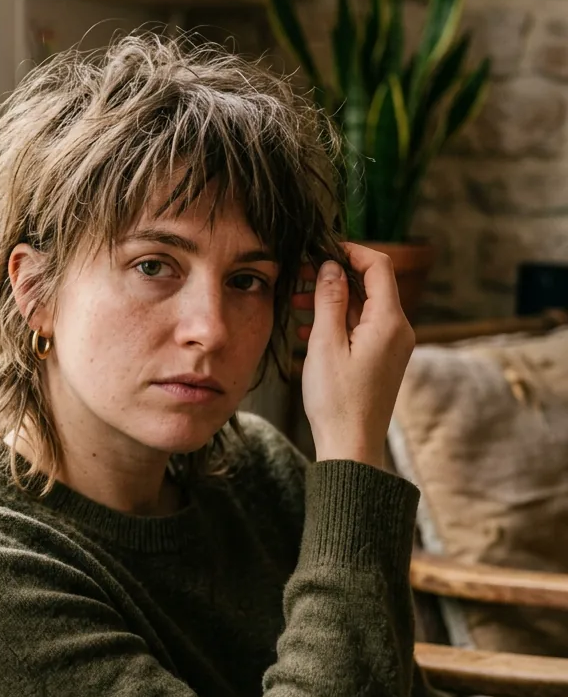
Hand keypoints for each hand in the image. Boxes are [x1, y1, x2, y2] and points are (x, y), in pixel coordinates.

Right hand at [290, 244, 415, 469]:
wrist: (350, 446)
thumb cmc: (337, 400)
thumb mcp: (325, 344)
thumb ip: (329, 300)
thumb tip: (330, 266)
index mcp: (390, 322)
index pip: (379, 266)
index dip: (350, 251)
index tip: (320, 249)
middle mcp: (398, 330)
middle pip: (370, 285)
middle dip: (335, 276)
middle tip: (299, 276)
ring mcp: (391, 346)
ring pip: (362, 307)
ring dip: (332, 300)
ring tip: (297, 303)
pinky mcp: (381, 359)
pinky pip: (361, 328)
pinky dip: (337, 321)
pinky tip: (307, 329)